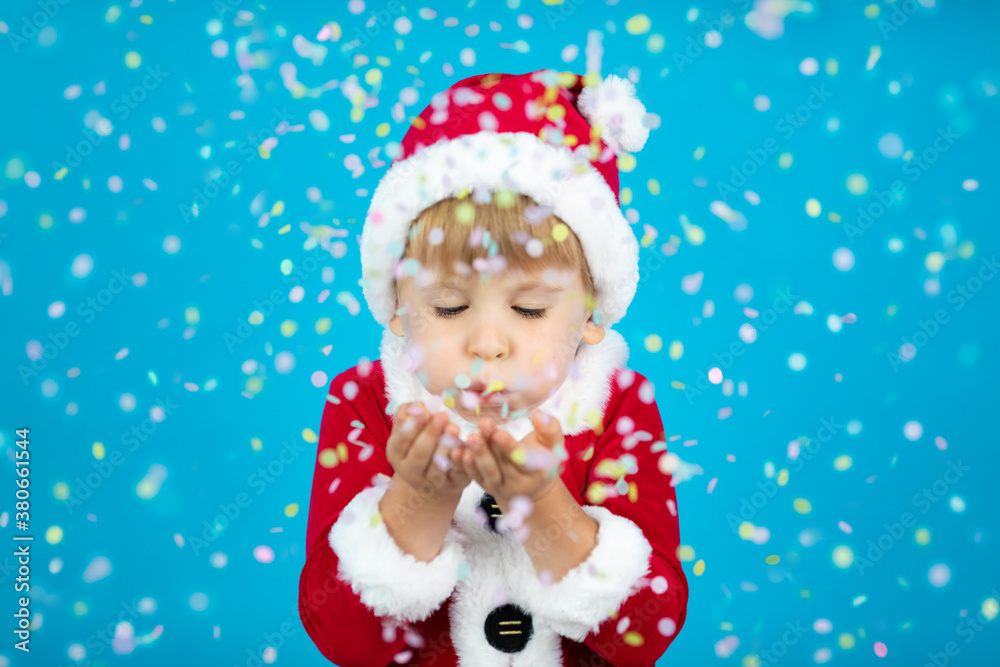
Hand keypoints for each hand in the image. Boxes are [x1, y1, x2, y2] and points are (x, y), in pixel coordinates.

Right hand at [386, 402, 472, 500]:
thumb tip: (419, 406)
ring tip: (454, 428)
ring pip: (438, 467)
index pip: (402, 441)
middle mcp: (410, 471)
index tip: (425, 411)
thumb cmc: (419, 442)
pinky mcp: (452, 484)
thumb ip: (408, 414)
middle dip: (430, 434)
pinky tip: (465, 448)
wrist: (431, 476)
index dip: (413, 426)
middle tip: (442, 416)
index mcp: (396, 454)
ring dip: (446, 447)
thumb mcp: (408, 429)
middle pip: (419, 454)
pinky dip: (461, 461)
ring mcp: (431, 482)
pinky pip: (457, 473)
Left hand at [451, 409, 565, 512]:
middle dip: (489, 447)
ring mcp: (499, 486)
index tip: (498, 433)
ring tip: (471, 437)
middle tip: (480, 428)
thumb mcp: (553, 443)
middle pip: (501, 466)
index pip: (521, 461)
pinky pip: (473, 476)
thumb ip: (550, 429)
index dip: (509, 447)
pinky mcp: (485, 485)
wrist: (532, 484)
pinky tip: (457, 450)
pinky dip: (464, 464)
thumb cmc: (543, 456)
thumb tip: (540, 414)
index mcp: (537, 473)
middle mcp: (517, 484)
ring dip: (477, 455)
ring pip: (486, 472)